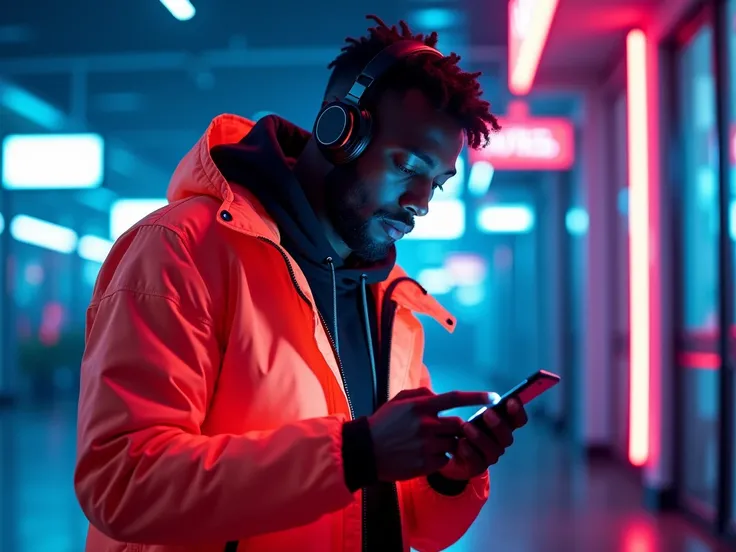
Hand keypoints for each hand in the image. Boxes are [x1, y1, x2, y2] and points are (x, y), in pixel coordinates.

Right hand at [368, 388, 491, 482]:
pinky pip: (445, 460)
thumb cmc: (383, 424)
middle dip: (459, 429)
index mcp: (420, 406)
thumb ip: (421, 394)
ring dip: (449, 444)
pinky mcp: (426, 464)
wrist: (365, 452)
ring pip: (453, 444)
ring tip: (432, 444)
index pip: (455, 398)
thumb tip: (439, 394)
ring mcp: (426, 446)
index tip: (494, 397)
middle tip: (449, 431)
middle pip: (459, 425)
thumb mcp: (398, 401)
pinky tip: (424, 456)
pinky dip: (440, 458)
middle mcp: (426, 425)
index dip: (477, 397)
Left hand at [439, 398, 527, 479]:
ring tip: (466, 426)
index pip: (518, 420)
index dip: (517, 412)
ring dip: (480, 437)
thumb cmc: (465, 427)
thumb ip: (484, 406)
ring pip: (492, 450)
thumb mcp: (473, 414)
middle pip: (507, 437)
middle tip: (487, 413)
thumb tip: (491, 394)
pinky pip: (476, 462)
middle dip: (498, 424)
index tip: (510, 401)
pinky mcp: (476, 467)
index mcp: (503, 426)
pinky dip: (469, 451)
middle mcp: (500, 442)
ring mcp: (489, 456)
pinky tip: (461, 443)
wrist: (447, 450)